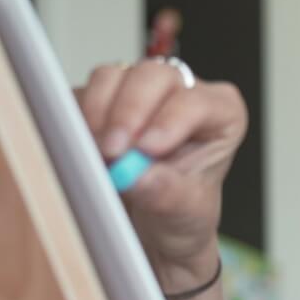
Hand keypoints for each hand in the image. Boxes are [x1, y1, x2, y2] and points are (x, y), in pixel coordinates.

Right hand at [73, 59, 246, 285]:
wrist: (156, 223)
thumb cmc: (183, 209)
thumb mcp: (184, 212)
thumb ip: (164, 192)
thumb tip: (135, 175)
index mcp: (222, 113)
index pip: (197, 102)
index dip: (169, 122)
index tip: (147, 149)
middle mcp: (182, 92)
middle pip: (153, 76)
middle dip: (129, 112)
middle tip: (113, 151)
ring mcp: (140, 90)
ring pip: (112, 77)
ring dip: (98, 115)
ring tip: (99, 155)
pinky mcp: (102, 98)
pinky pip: (81, 93)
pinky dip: (78, 120)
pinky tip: (84, 149)